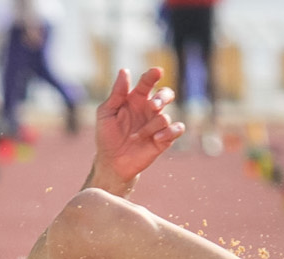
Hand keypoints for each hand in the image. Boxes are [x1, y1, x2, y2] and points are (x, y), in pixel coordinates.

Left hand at [89, 67, 184, 194]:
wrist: (112, 162)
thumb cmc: (107, 136)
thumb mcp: (106, 113)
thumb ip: (116, 93)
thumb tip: (125, 71)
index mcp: (135, 99)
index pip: (147, 82)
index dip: (152, 75)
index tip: (156, 71)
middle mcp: (149, 109)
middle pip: (166, 94)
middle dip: (162, 97)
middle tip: (153, 105)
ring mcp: (157, 124)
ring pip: (166, 117)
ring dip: (151, 127)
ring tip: (137, 136)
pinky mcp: (164, 139)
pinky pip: (177, 129)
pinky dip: (170, 132)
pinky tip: (156, 139)